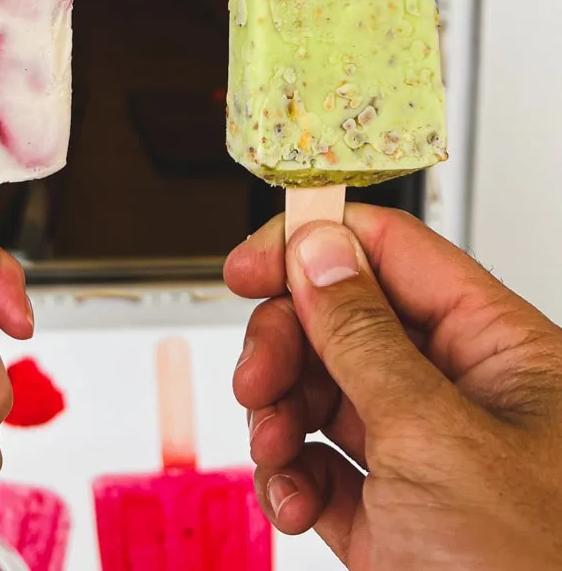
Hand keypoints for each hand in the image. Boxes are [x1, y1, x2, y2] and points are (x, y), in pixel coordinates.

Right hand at [224, 205, 561, 569]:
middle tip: (257, 376)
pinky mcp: (395, 512)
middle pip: (342, 318)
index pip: (392, 252)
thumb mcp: (437, 438)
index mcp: (496, 348)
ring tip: (276, 451)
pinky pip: (322, 461)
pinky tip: (297, 501)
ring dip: (280, 415)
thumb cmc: (536, 567)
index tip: (248, 264)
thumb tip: (319, 249)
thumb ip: (365, 335)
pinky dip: (293, 475)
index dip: (314, 243)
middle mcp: (459, 390)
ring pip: (323, 389)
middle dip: (286, 344)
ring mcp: (424, 451)